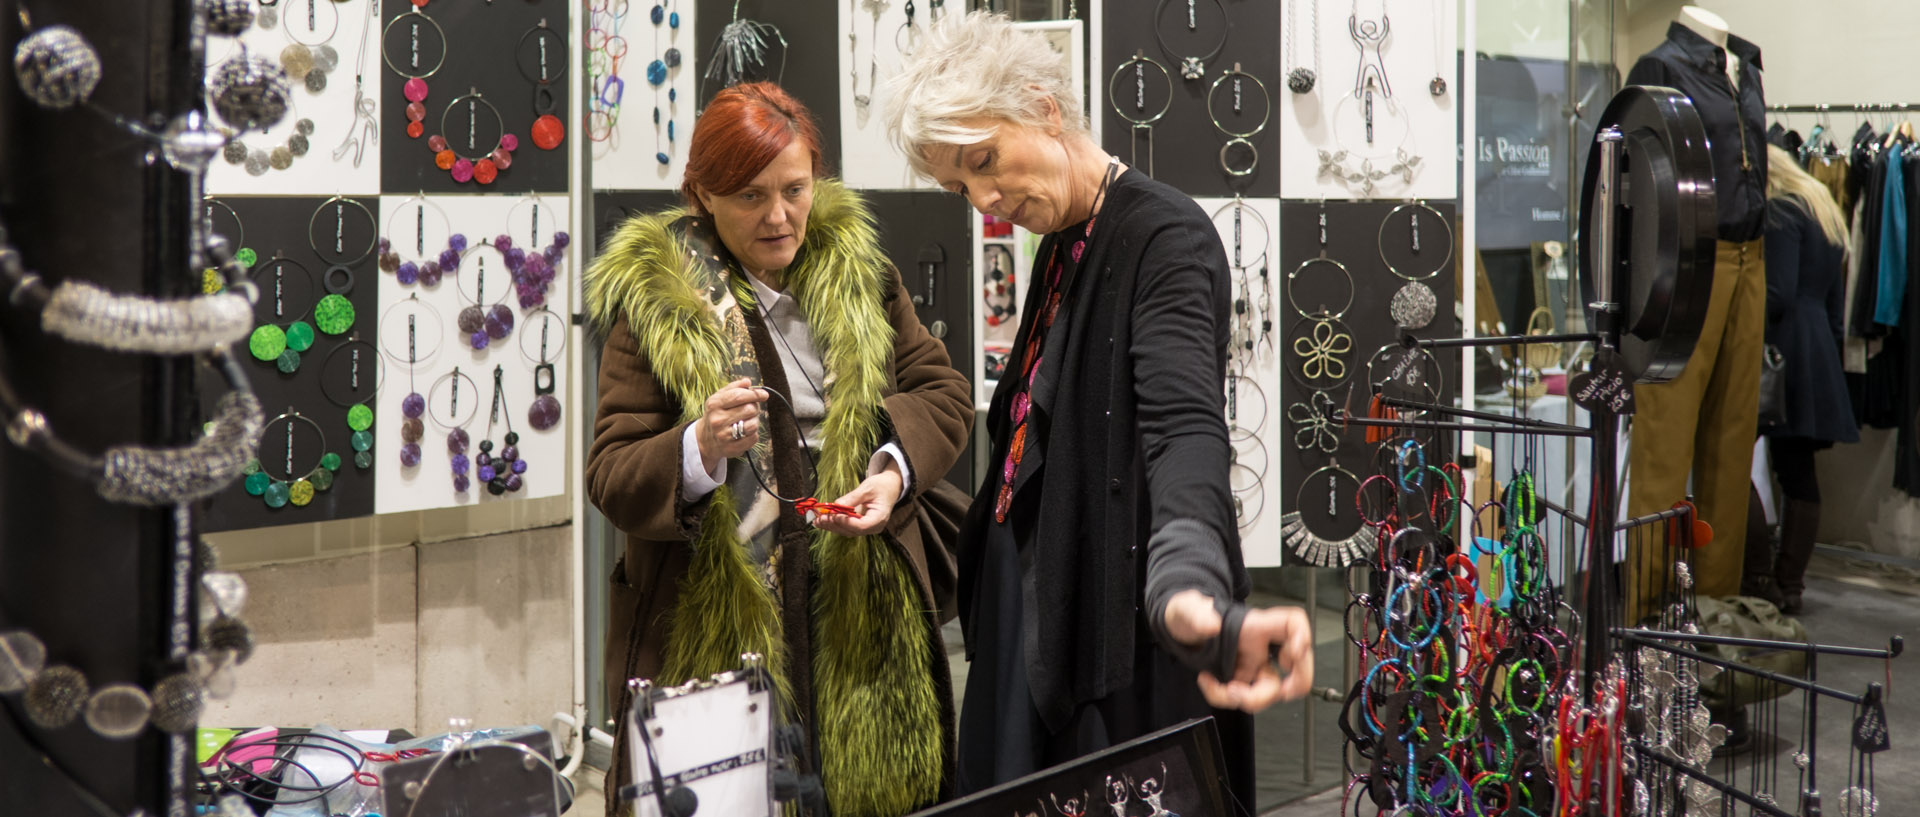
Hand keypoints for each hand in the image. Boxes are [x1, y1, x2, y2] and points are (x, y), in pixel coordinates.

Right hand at [695, 378, 767, 472]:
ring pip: (753, 424)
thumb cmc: (716, 415)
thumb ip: (734, 388)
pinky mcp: (731, 448)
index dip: (755, 394)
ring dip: (755, 421)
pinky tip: (744, 432)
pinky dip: (753, 434)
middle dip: (755, 407)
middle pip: (749, 409)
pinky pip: (753, 438)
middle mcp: (717, 420)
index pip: (739, 396)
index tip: (764, 394)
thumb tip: (748, 382)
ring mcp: (724, 436)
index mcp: (714, 404)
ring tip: (747, 421)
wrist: (705, 440)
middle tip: (751, 409)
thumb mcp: (719, 398)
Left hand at [810, 464, 902, 536]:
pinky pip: (846, 527)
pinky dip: (834, 524)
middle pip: (852, 530)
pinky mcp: (860, 526)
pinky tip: (823, 521)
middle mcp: (874, 527)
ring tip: (817, 520)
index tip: (833, 515)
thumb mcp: (867, 488)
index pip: (862, 525)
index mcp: (879, 518)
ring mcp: (867, 528)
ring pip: (847, 531)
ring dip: (831, 526)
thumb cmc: (881, 486)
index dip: (846, 522)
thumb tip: (836, 504)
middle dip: (835, 524)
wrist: (889, 487)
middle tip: (820, 517)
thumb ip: (853, 498)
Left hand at [1163, 590, 1314, 711]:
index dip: (1303, 637)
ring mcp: (1252, 664)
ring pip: (1272, 690)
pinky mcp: (1241, 679)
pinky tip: (1208, 683)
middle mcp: (1259, 645)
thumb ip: (1198, 614)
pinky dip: (1224, 698)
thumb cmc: (1188, 614)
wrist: (1178, 630)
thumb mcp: (1187, 609)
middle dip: (1297, 682)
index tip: (1293, 653)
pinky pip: (1244, 698)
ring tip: (1227, 690)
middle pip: (1297, 664)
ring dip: (1252, 699)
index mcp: (1254, 625)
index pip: (1292, 623)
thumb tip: (1211, 624)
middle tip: (1285, 691)